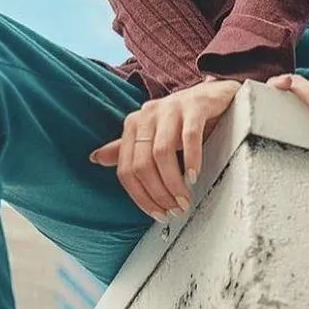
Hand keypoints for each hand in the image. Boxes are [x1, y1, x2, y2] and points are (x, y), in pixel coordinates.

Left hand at [90, 78, 241, 219]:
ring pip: (162, 153)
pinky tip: (193, 176)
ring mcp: (171, 109)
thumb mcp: (152, 135)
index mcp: (134, 124)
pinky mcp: (195, 107)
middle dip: (158, 193)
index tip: (157, 213)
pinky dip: (191, 160)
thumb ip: (126, 149)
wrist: (212, 95)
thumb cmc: (181, 119)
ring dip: (173, 183)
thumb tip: (96, 158)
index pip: (126, 169)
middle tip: (175, 209)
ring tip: (184, 199)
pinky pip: (190, 137)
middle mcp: (148, 115)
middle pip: (143, 163)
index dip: (140, 196)